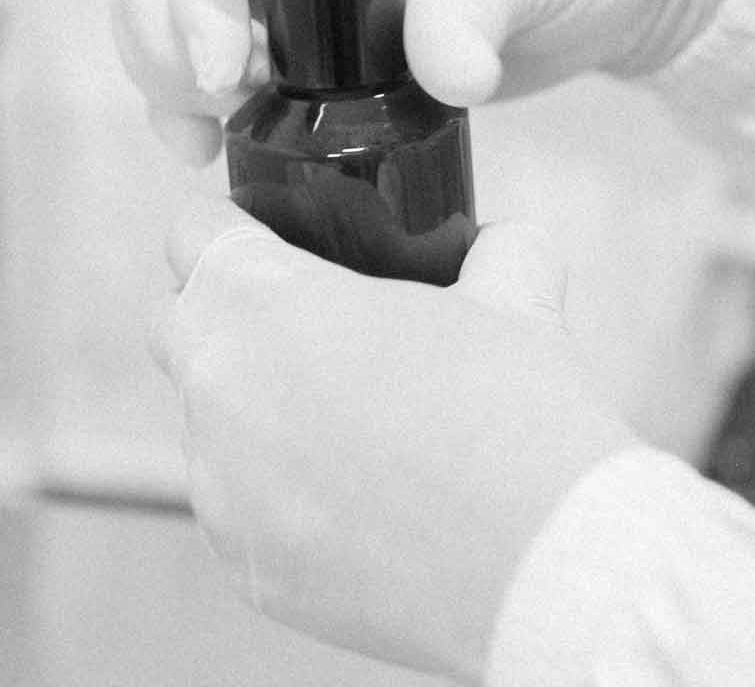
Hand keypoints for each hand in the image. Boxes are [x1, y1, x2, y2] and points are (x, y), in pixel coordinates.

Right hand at [113, 0, 728, 162]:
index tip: (223, 76)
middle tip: (203, 117)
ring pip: (179, 2)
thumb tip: (447, 79)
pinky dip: (209, 97)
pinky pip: (232, 52)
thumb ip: (476, 7)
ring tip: (204, 142)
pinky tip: (226, 145)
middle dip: (160, 35)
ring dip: (169, 70)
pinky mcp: (321, 26)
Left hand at [152, 199, 632, 681]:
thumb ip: (495, 247)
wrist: (545, 565)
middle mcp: (216, 391)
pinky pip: (234, 504)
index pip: (189, 233)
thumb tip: (496, 243)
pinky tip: (354, 492)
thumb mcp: (514, 295)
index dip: (222, 221)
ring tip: (343, 412)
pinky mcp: (242, 564)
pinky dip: (274, 487)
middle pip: (177, 323)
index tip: (255, 230)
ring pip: (206, 420)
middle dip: (222, 308)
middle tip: (300, 313)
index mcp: (260, 303)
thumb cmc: (516, 412)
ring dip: (252, 402)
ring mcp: (220, 489)